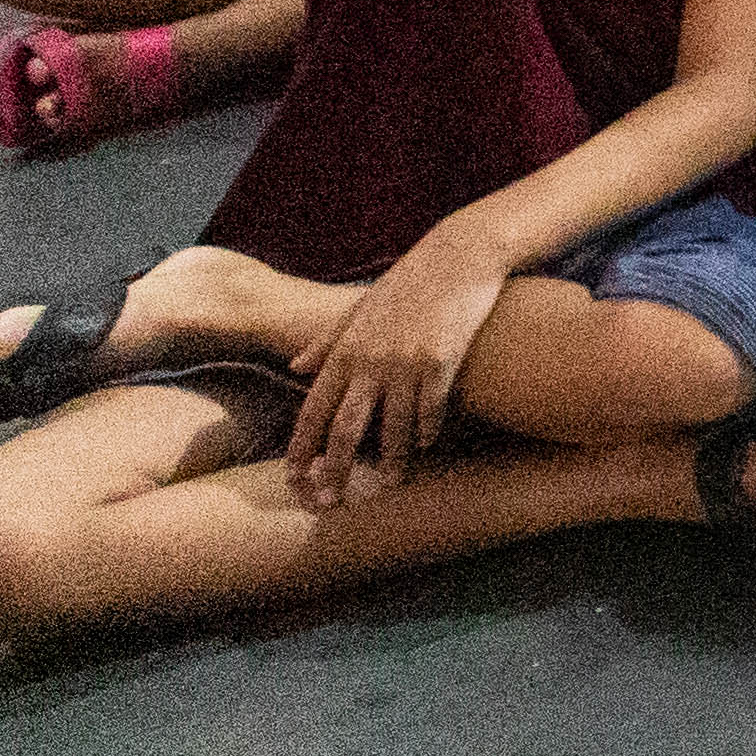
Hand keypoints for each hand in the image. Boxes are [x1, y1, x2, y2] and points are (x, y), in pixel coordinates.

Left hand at [286, 241, 513, 505]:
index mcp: (345, 351)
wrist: (461, 253)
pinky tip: (426, 444)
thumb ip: (325, 340)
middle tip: (332, 502)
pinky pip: (431, 406)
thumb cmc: (410, 280)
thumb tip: (294, 366)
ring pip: (392, 426)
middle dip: (336, 470)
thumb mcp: (360, 306)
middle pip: (345, 429)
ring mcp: (407, 361)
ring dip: (389, 461)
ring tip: (389, 485)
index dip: (302, 449)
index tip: (295, 479)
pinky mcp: (443, 359)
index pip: (312, 412)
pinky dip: (427, 429)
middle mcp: (371, 360)